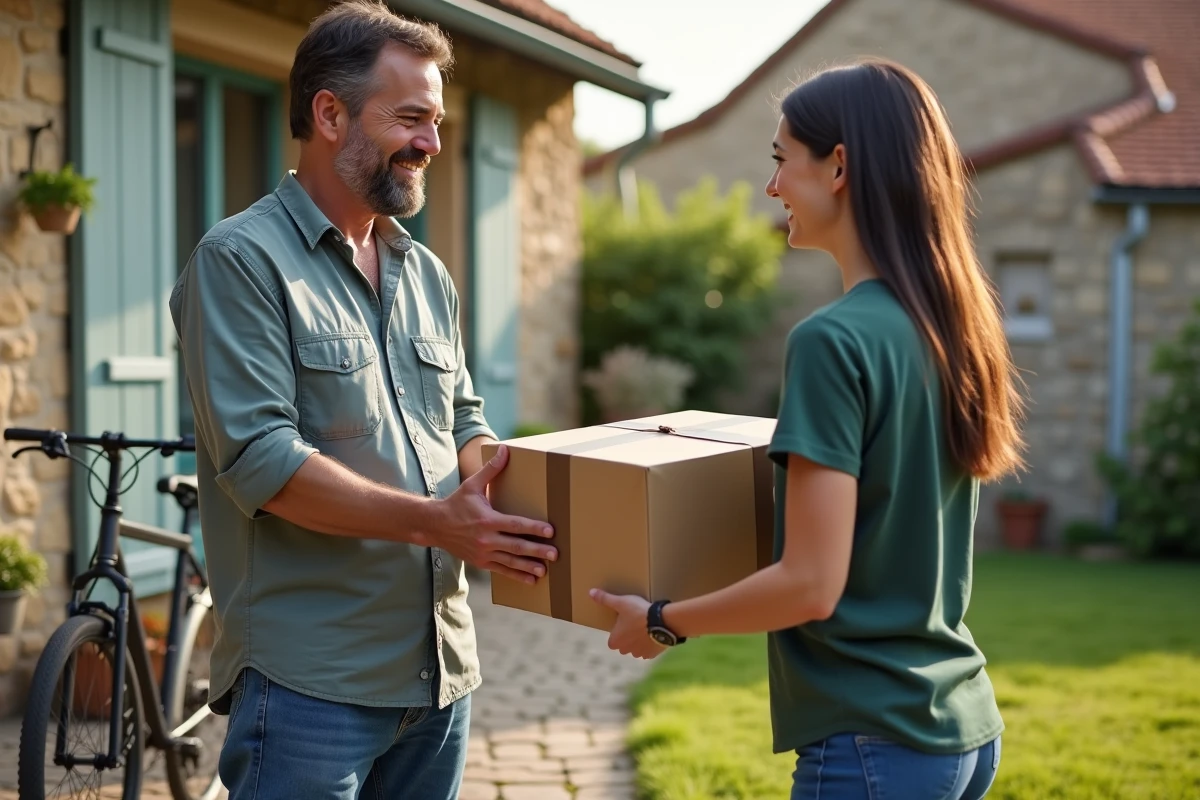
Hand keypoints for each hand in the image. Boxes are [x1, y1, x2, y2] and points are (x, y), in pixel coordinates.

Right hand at [430, 444, 555, 583]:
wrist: (435, 526)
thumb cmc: (456, 503)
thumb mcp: (472, 485)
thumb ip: (491, 469)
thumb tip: (505, 450)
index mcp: (487, 520)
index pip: (515, 525)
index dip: (533, 528)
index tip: (550, 531)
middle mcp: (486, 539)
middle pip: (516, 546)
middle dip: (537, 550)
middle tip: (555, 554)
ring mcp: (483, 553)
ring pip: (510, 561)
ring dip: (529, 566)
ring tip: (546, 570)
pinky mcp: (481, 562)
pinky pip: (502, 570)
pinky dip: (517, 575)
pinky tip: (531, 580)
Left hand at [589, 589, 664, 659]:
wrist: (661, 622)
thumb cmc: (638, 612)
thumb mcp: (620, 602)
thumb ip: (605, 599)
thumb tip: (590, 592)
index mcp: (615, 641)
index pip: (612, 640)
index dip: (617, 631)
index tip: (623, 623)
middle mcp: (625, 650)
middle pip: (624, 645)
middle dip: (628, 638)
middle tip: (635, 623)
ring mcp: (640, 654)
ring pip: (636, 649)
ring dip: (639, 641)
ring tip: (646, 627)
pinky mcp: (652, 654)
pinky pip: (648, 650)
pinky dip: (650, 644)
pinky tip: (653, 633)